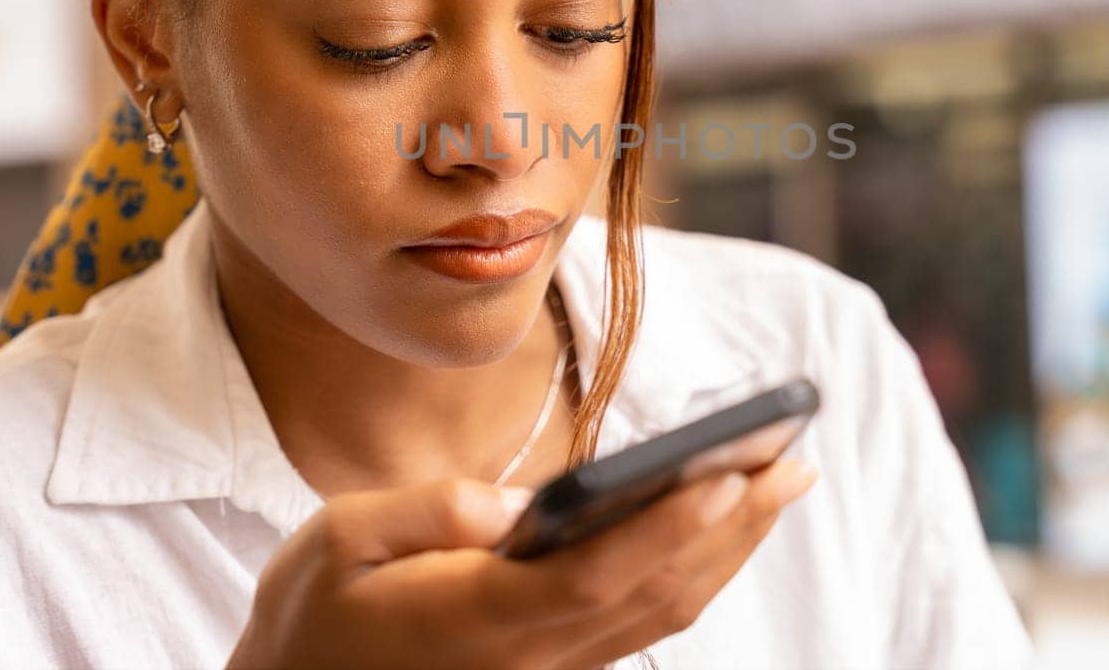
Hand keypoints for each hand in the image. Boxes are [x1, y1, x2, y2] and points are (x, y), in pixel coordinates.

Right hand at [225, 456, 818, 669]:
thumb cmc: (314, 614)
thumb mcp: (337, 542)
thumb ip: (427, 513)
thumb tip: (515, 503)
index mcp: (478, 615)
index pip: (597, 571)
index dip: (671, 526)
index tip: (733, 474)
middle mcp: (531, 653)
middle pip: (657, 592)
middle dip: (735, 527)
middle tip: (794, 458)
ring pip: (662, 614)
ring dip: (731, 550)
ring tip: (780, 484)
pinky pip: (643, 625)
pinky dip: (695, 574)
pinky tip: (720, 531)